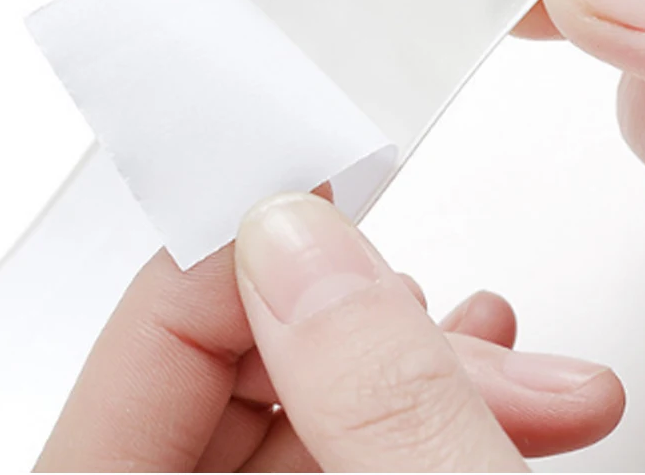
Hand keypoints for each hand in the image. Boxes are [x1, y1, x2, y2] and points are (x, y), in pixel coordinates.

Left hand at [35, 193, 622, 471]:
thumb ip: (362, 390)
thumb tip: (293, 237)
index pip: (145, 352)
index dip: (232, 260)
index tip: (312, 197)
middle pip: (229, 387)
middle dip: (356, 327)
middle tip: (451, 313)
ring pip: (301, 421)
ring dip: (406, 366)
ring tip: (499, 352)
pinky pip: (340, 459)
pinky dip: (413, 413)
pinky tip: (482, 387)